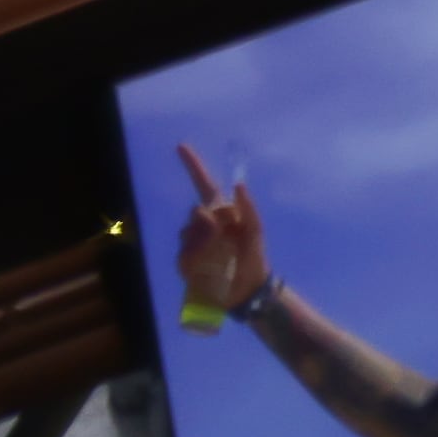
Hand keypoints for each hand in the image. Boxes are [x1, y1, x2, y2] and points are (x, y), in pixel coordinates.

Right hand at [175, 142, 270, 316]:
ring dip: (206, 244)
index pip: (204, 184)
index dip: (193, 165)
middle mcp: (204, 224)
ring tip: (223, 258)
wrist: (247, 290)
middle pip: (197, 212)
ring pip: (188, 233)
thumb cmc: (253, 258)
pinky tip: (209, 268)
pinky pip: (184, 253)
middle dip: (211, 224)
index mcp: (222, 213)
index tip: (181, 146)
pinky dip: (197, 259)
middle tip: (228, 239)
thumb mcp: (256, 233)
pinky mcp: (184, 260)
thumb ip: (249, 209)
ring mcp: (191, 241)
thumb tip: (238, 185)